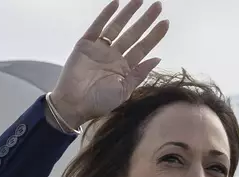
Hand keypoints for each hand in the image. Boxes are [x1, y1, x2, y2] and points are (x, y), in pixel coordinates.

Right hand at [50, 0, 168, 127]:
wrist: (73, 104)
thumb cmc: (98, 102)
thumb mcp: (124, 91)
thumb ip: (139, 74)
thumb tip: (157, 58)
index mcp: (124, 68)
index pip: (142, 48)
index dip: (154, 35)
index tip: (166, 23)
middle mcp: (113, 56)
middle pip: (133, 34)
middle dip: (145, 21)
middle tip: (158, 6)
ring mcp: (99, 49)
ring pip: (116, 27)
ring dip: (127, 14)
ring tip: (139, 1)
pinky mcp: (85, 45)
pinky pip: (97, 27)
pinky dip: (105, 15)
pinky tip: (115, 4)